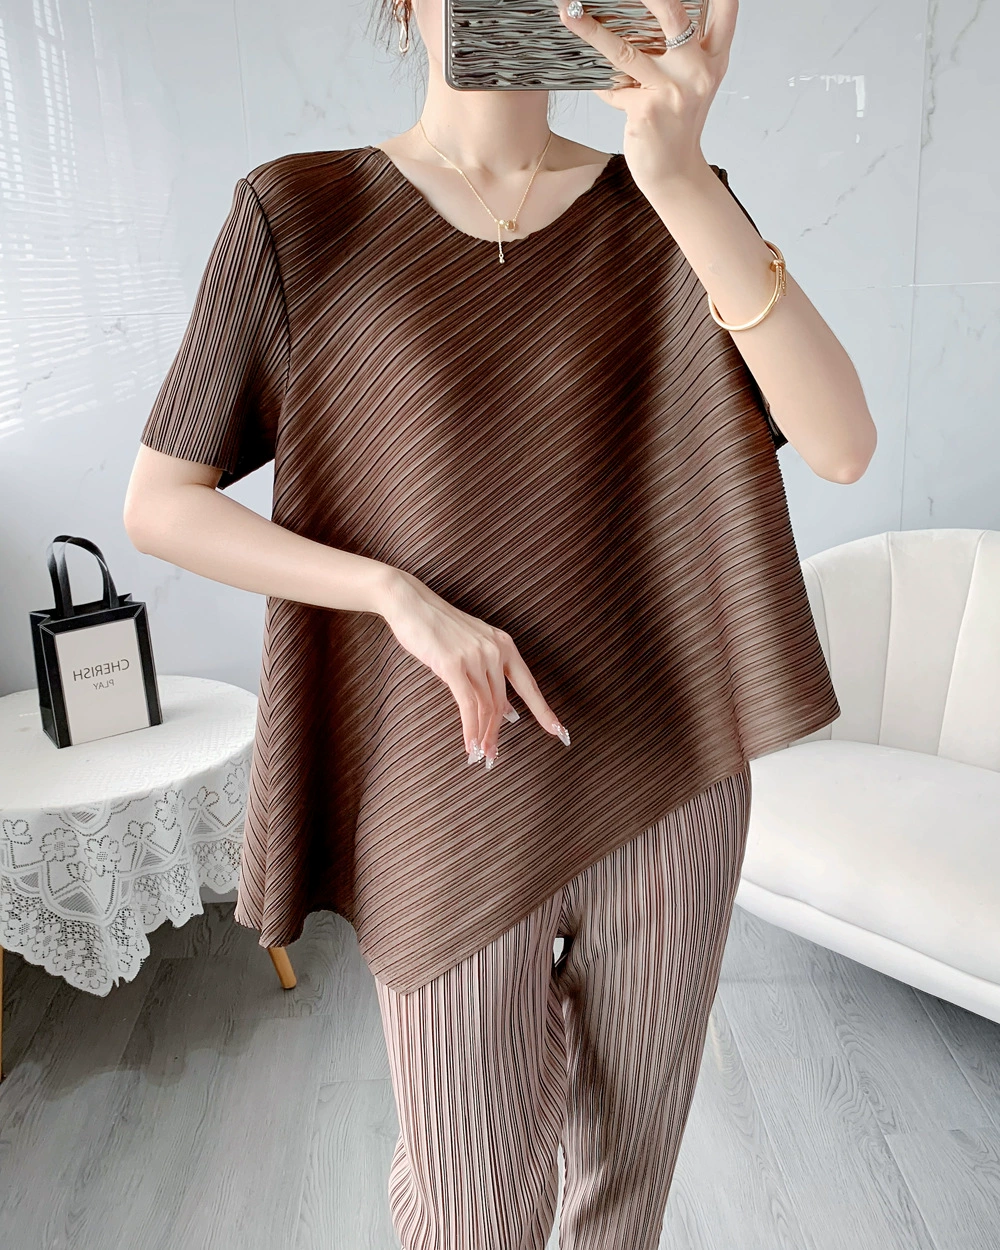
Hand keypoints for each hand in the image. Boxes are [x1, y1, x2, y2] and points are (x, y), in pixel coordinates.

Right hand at [379, 568, 570, 767]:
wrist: (411, 604)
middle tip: (493, 757)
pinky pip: (467, 704)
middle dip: (497, 733)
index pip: (529, 685)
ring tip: (480, 756)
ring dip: (483, 736)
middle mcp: (495, 650)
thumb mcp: (473, 647)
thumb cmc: (440, 629)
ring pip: (485, 706)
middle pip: (501, 703)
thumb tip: (508, 712)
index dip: (543, 711)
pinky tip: (470, 745)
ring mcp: (475, 657)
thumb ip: (491, 675)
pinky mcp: (453, 664)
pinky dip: (470, 729)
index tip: (559, 732)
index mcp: (504, 645)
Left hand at [558, 0, 736, 189]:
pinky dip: (599, 83)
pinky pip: (612, 88)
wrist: (675, 173)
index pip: (725, 11)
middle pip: (673, 14)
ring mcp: (671, 91)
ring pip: (626, 50)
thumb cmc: (678, 126)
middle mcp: (697, 72)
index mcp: (713, 60)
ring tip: (569, 12)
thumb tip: (654, 12)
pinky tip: (588, 78)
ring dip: (592, 30)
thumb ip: (684, 52)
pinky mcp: (646, 111)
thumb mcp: (693, 84)